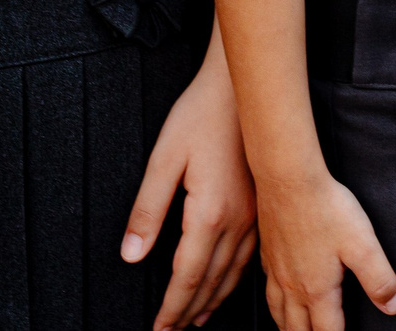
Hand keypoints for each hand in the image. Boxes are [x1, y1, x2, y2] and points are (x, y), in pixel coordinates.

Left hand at [127, 43, 257, 329]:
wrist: (243, 87)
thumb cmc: (199, 116)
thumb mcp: (163, 160)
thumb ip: (147, 211)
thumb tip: (132, 256)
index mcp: (209, 212)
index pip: (186, 275)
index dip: (171, 307)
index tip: (159, 328)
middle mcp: (237, 219)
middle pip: (211, 280)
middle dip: (189, 310)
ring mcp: (255, 213)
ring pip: (234, 271)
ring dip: (214, 298)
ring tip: (197, 318)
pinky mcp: (263, 203)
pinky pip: (249, 253)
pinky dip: (235, 276)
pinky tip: (228, 281)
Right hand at [257, 169, 395, 330]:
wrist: (289, 180)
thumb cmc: (327, 209)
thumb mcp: (363, 244)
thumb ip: (379, 279)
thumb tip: (394, 307)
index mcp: (317, 290)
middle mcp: (293, 286)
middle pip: (298, 329)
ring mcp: (276, 271)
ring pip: (278, 314)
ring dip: (288, 328)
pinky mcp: (268, 254)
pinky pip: (268, 291)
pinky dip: (274, 305)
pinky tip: (278, 296)